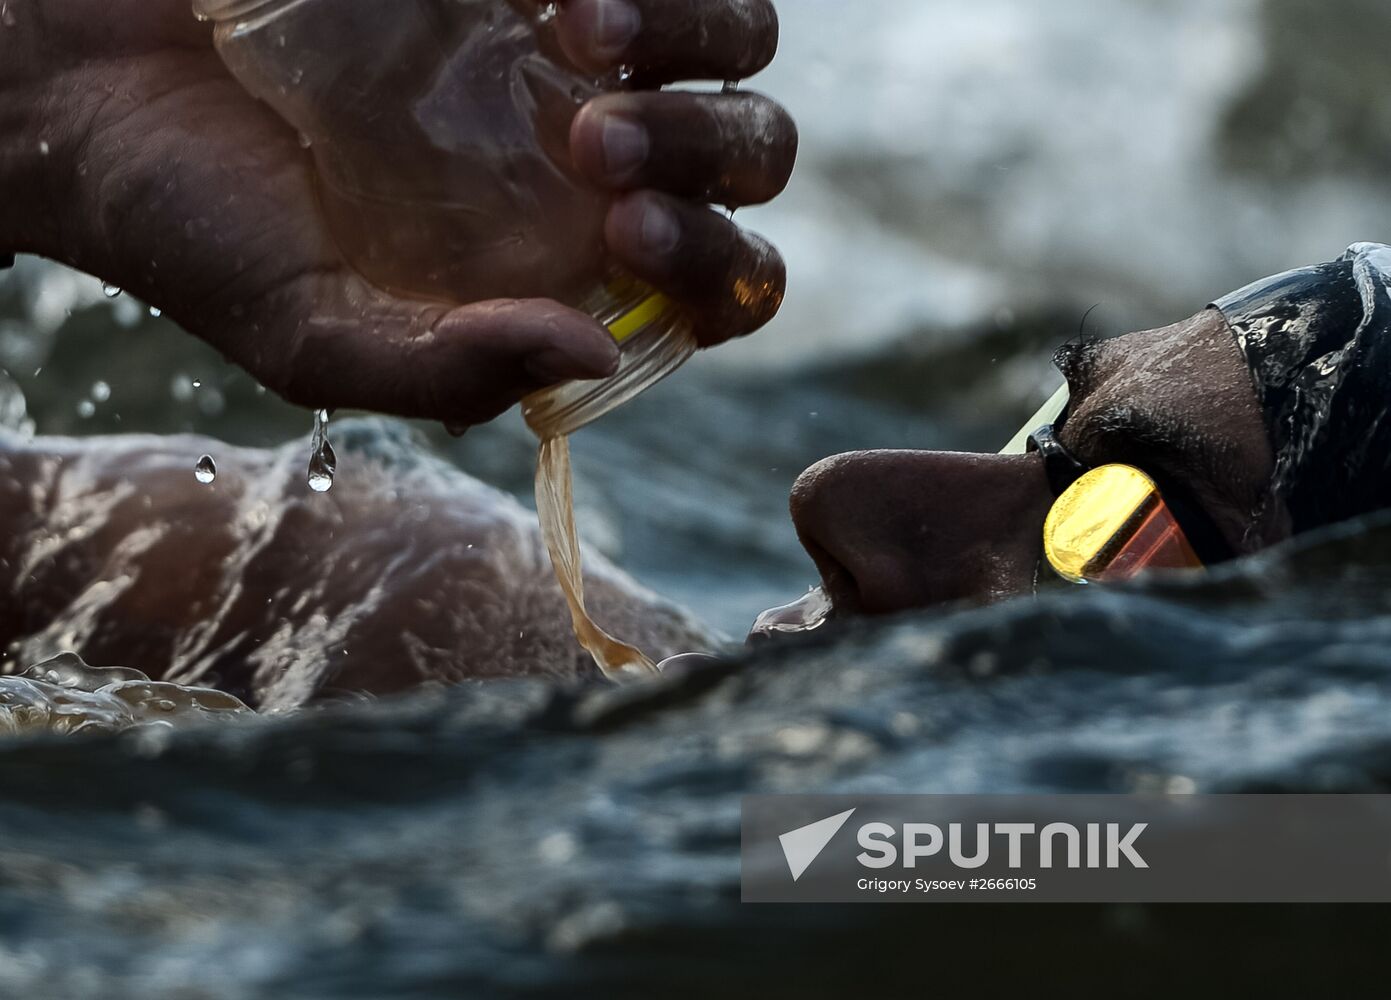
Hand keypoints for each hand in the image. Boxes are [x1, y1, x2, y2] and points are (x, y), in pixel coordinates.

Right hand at [1, 0, 795, 427]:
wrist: (89, 83)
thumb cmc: (199, 227)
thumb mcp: (310, 336)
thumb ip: (446, 373)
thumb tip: (594, 358)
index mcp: (568, 273)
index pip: (719, 285)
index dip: (718, 270)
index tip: (630, 240)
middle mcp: (592, 170)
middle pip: (749, 161)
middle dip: (712, 158)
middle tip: (597, 147)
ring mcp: (570, 58)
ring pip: (735, 44)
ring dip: (699, 45)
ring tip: (582, 42)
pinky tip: (557, 3)